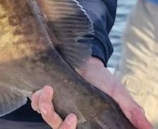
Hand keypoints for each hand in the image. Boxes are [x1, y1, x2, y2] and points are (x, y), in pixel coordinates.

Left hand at [31, 57, 151, 128]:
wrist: (87, 59)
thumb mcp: (119, 94)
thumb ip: (132, 111)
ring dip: (44, 106)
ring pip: (45, 116)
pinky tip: (45, 86)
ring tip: (49, 90)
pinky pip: (35, 102)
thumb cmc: (102, 79)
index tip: (75, 120)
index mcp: (84, 121)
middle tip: (72, 117)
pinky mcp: (45, 93)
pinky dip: (37, 97)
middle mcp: (67, 117)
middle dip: (63, 127)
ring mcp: (56, 106)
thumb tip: (148, 128)